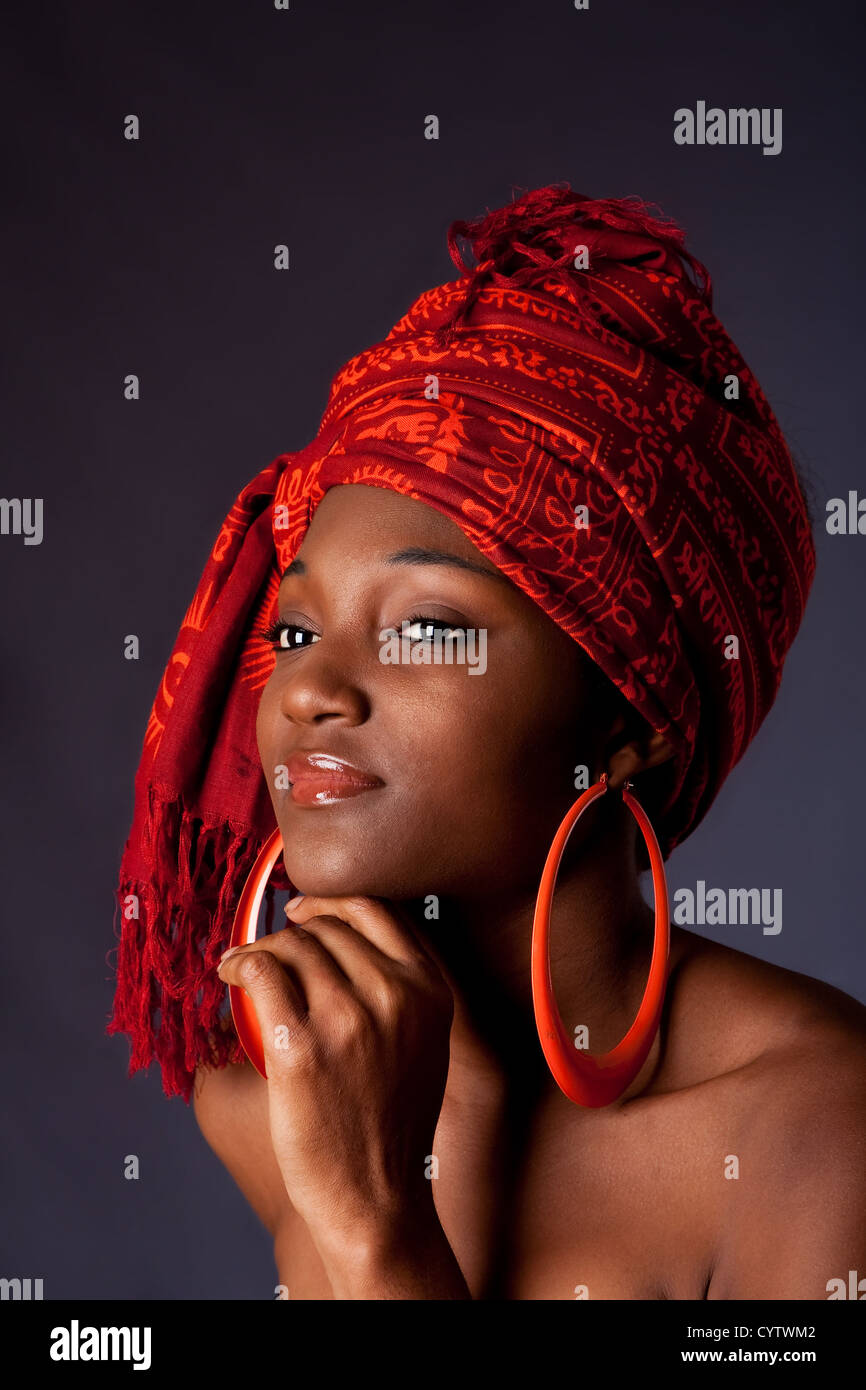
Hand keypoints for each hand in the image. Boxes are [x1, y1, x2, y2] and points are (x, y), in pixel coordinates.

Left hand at [216, 894, 454, 1259]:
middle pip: (326, 927)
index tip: (302, 909)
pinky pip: (261, 974)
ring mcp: (347, 1019)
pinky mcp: (300, 1047)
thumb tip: (347, 940)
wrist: (378, 1198)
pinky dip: (239, 964)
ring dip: (259, 948)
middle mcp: (393, 995)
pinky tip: (229, 974)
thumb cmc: (392, 1125)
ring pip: (291, 946)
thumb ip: (402, 988)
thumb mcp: (424, 1043)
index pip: (374, 910)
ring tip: (240, 965)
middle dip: (290, 931)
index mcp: (429, 990)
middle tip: (266, 948)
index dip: (329, 901)